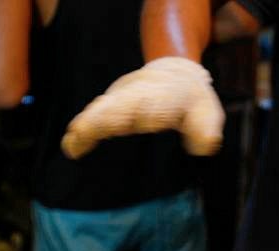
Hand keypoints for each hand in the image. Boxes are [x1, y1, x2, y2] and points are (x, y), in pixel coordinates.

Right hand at [61, 57, 224, 158]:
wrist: (174, 75)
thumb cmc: (193, 103)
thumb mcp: (208, 113)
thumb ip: (206, 128)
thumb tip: (205, 144)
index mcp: (167, 97)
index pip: (159, 105)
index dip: (154, 113)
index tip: (148, 122)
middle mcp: (141, 96)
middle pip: (123, 106)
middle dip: (108, 118)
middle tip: (88, 133)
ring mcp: (123, 99)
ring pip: (103, 110)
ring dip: (89, 125)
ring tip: (73, 144)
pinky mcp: (111, 106)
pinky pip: (94, 116)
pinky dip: (83, 129)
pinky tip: (70, 146)